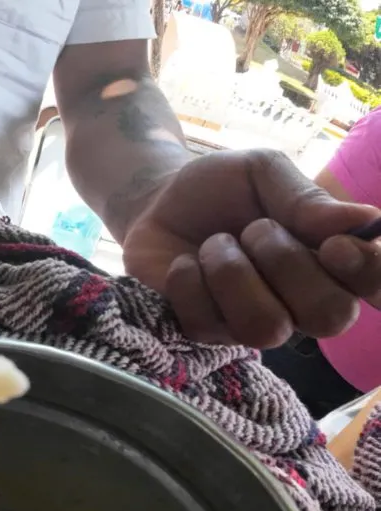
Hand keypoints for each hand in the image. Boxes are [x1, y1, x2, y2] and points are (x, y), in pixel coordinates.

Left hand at [121, 149, 380, 348]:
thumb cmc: (220, 189)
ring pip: (267, 328)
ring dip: (235, 274)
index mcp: (328, 262)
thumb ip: (305, 197)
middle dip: (290, 265)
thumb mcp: (261, 172)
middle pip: (330, 317)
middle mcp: (298, 302)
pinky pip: (208, 326)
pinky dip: (190, 283)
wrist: (156, 202)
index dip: (367, 272)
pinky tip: (184, 264)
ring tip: (215, 244)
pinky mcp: (203, 333)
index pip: (374, 286)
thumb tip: (362, 221)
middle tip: (256, 230)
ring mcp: (249, 324)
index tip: (334, 245)